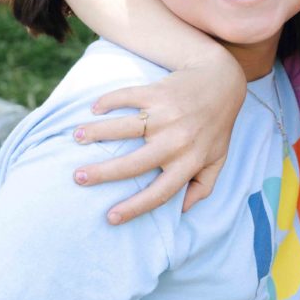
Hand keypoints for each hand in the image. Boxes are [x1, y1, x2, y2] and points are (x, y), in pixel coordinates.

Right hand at [71, 52, 244, 222]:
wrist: (223, 81)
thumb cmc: (217, 125)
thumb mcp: (217, 158)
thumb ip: (203, 186)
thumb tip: (182, 210)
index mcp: (189, 162)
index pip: (160, 192)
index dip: (135, 208)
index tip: (110, 218)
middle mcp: (176, 141)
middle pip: (133, 163)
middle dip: (102, 173)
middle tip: (78, 178)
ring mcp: (166, 115)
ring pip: (124, 127)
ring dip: (96, 132)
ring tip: (76, 137)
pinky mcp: (158, 92)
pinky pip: (128, 97)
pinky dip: (108, 101)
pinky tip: (94, 108)